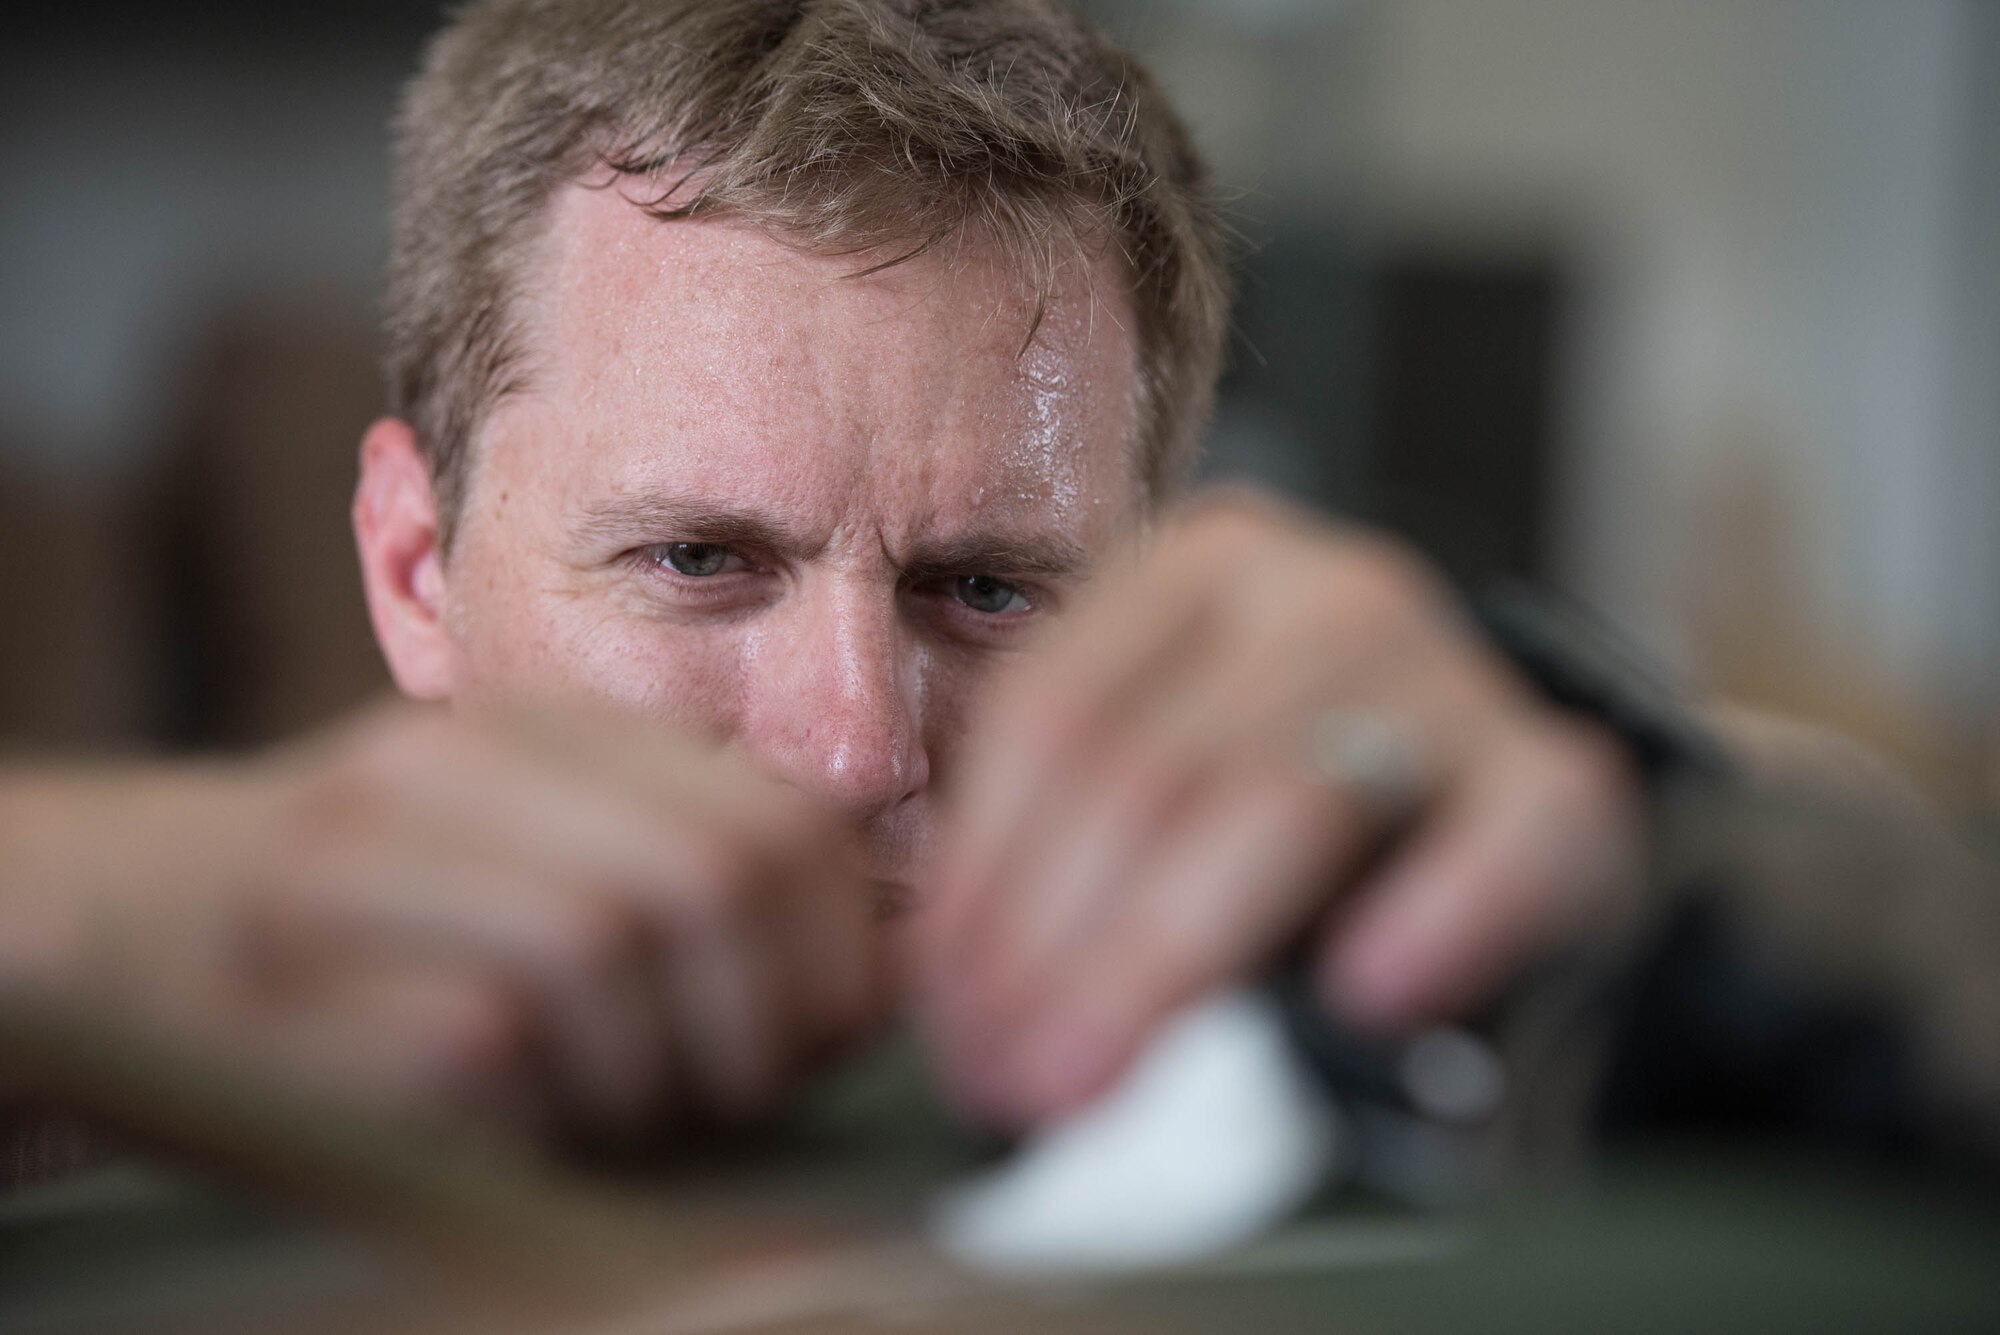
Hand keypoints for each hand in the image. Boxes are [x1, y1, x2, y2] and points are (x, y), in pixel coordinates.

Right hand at [1, 703, 885, 1144]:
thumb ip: (685, 869)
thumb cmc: (379, 921)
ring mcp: (369, 859)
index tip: (828, 1030)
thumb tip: (876, 975)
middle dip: (769, 1017)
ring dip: (652, 1070)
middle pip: (714, 875)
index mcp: (548, 731)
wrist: (135, 922)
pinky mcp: (299, 976)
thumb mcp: (541, 850)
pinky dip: (538, 1106)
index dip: (841, 948)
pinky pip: (488, 1041)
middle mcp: (459, 765)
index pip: (778, 819)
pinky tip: (524, 1115)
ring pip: (610, 946)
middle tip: (743, 1088)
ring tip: (624, 1106)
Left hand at [917, 490, 1640, 1126]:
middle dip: (1056, 944)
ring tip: (1098, 1076)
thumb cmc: (1306, 835)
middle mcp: (1324, 591)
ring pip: (1280, 800)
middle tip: (1005, 1074)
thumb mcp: (1171, 796)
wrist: (1507, 841)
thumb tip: (948, 990)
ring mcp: (1447, 670)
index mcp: (1204, 571)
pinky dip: (1431, 917)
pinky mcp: (1558, 771)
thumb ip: (1066, 848)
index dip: (984, 876)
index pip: (1053, 712)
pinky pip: (1497, 840)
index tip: (950, 1005)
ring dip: (1169, 958)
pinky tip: (1365, 993)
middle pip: (1149, 768)